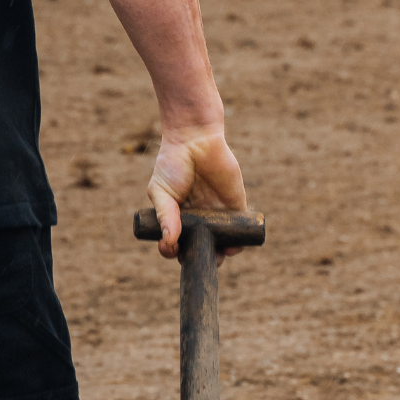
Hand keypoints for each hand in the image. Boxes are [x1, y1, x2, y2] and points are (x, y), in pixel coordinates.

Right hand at [147, 127, 246, 260]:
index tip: (171, 251)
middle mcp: (198, 220)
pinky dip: (237, 242)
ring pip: (220, 244)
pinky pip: (239, 230)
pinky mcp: (234, 207)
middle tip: (195, 259)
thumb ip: (165, 216)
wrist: (195, 139)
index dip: (174, 251)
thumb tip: (168, 242)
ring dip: (219, 255)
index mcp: (178, 218)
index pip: (177, 243)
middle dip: (198, 259)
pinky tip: (232, 248)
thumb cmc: (173, 163)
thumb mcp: (160, 191)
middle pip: (200, 248)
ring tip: (216, 257)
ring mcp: (216, 214)